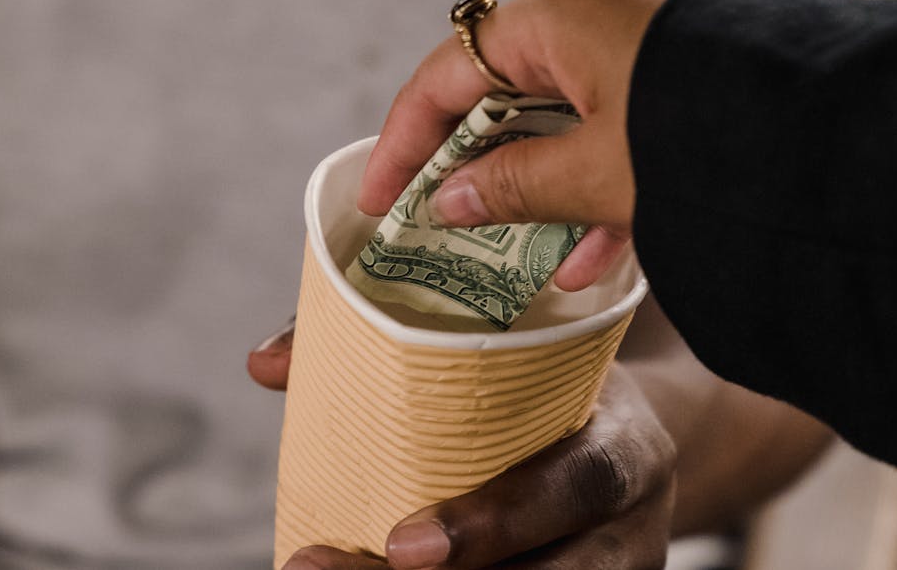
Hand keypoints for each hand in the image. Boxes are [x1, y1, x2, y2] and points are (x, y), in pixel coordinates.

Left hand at [249, 322, 676, 568]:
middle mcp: (631, 525)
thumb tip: (265, 361)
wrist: (626, 440)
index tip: (404, 547)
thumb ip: (394, 347)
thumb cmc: (552, 388)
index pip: (578, 485)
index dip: (498, 522)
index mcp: (623, 444)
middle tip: (320, 569)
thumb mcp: (512, 356)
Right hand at [359, 0, 698, 289]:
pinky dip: (598, 178)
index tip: (380, 199)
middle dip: (477, 164)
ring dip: (539, 182)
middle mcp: (598, 0)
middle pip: (505, 88)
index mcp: (558, 9)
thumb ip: (509, 186)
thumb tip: (448, 201)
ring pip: (563, 109)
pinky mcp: (683, 61)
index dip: (405, 142)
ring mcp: (646, 27)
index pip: (448, 75)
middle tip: (445, 221)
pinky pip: (617, 115)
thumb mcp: (592, 172)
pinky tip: (588, 255)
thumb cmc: (706, 138)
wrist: (838, 137)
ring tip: (514, 249)